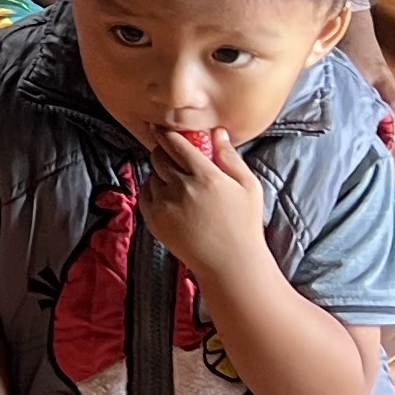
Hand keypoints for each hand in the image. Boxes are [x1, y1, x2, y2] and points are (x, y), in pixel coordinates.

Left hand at [136, 122, 271, 281]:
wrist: (230, 264)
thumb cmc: (244, 224)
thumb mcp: (248, 186)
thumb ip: (230, 156)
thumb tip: (217, 131)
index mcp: (205, 176)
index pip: (176, 144)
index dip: (167, 134)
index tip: (164, 130)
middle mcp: (181, 188)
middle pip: (159, 157)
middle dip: (164, 152)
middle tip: (173, 156)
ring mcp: (164, 206)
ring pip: (151, 175)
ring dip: (160, 173)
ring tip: (178, 182)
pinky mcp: (154, 221)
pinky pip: (145, 194)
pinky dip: (153, 190)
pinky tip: (170, 197)